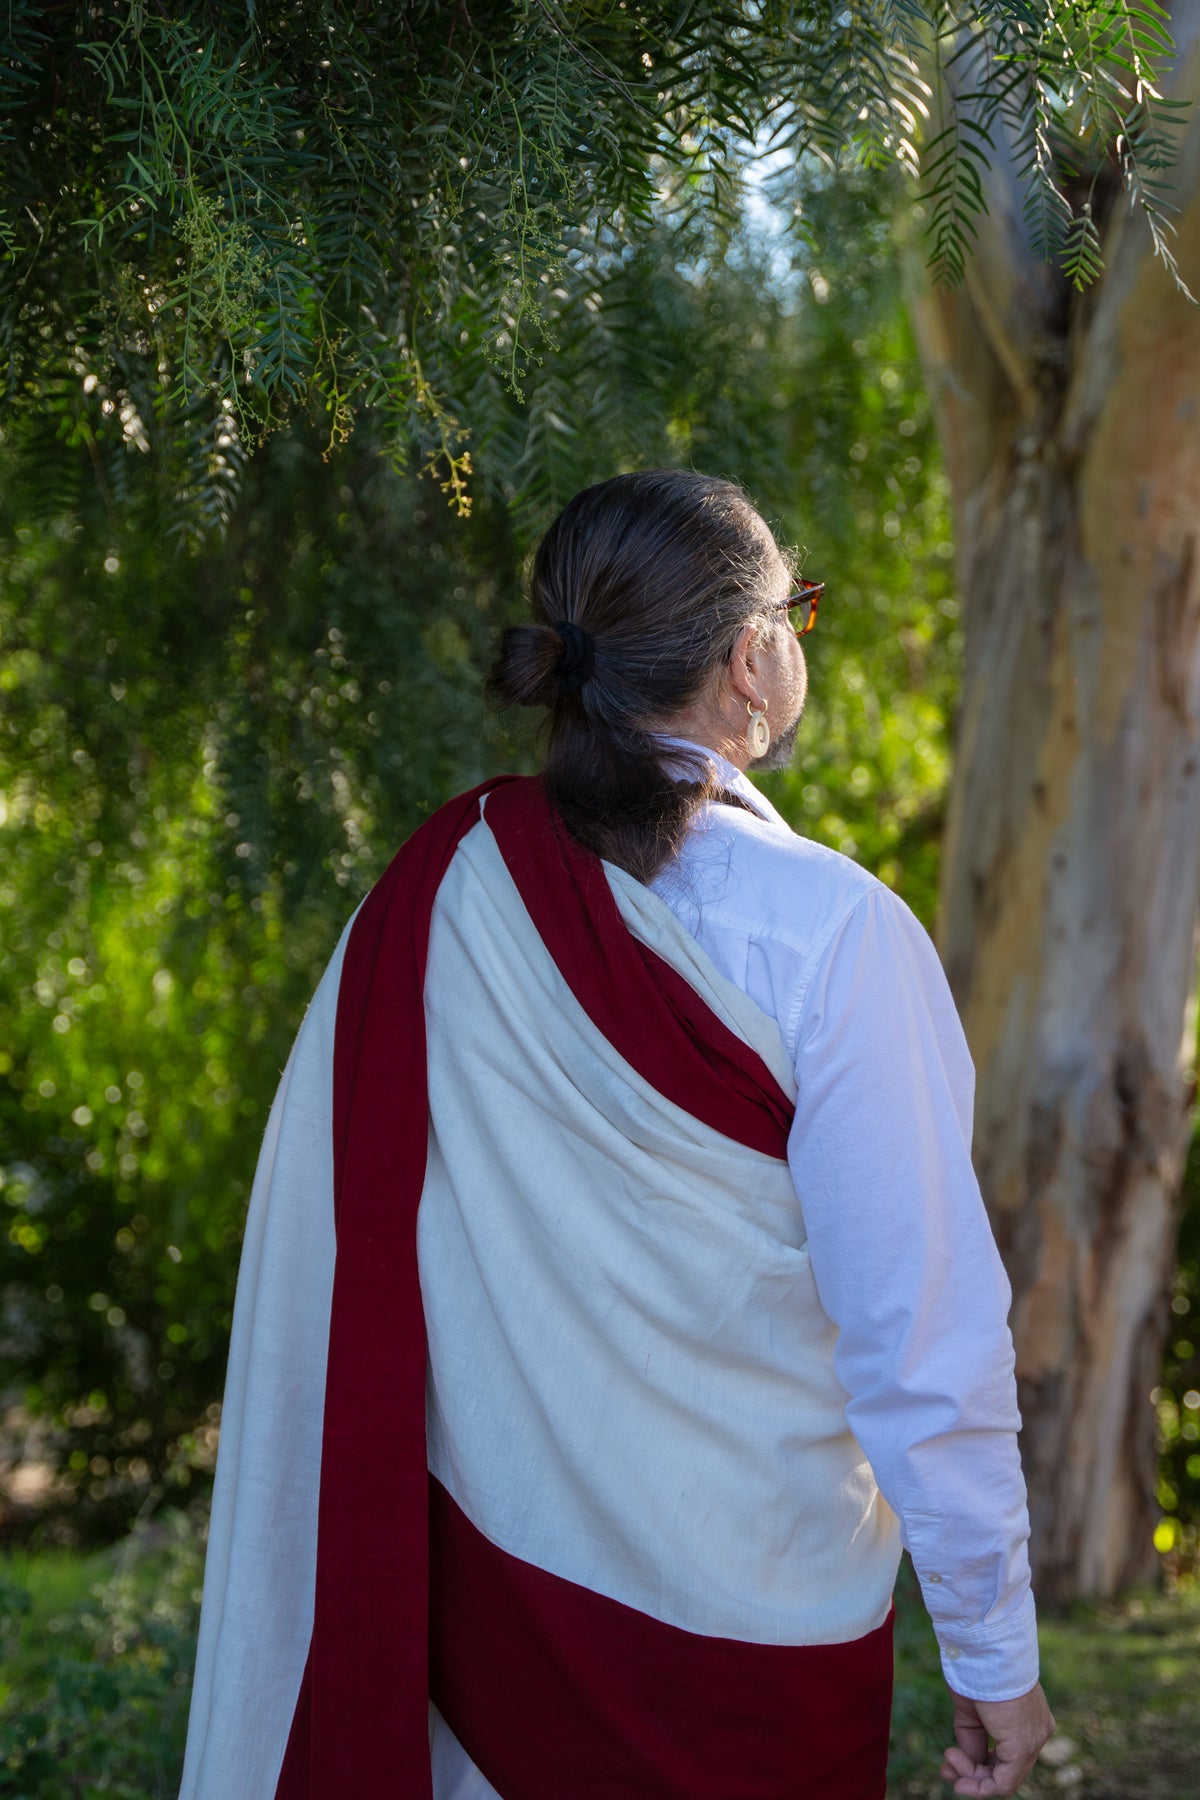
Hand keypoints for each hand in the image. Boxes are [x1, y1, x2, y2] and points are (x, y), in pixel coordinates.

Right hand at [939, 1680, 1055, 1795]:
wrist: (983, 1649)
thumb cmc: (976, 1669)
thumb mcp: (972, 1709)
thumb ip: (972, 1739)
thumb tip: (968, 1764)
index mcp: (1029, 1718)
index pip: (1007, 1755)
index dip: (978, 1765)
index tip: (949, 1758)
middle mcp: (1037, 1732)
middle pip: (1006, 1770)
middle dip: (973, 1775)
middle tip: (945, 1770)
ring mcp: (1033, 1740)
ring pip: (1004, 1779)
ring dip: (971, 1778)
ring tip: (948, 1764)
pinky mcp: (1022, 1746)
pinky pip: (1003, 1782)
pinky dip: (979, 1787)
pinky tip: (958, 1778)